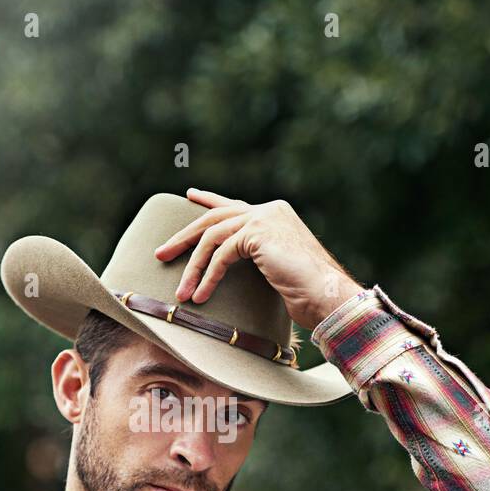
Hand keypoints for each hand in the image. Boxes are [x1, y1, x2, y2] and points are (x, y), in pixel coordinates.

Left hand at [153, 189, 361, 330]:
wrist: (327, 295)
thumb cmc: (307, 293)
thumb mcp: (275, 268)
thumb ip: (256, 257)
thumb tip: (229, 266)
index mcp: (274, 213)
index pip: (233, 205)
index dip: (209, 200)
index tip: (189, 195)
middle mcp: (268, 210)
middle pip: (214, 218)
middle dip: (184, 237)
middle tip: (162, 252)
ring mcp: (263, 218)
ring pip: (212, 238)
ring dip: (193, 267)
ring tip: (181, 292)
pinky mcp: (257, 233)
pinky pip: (221, 254)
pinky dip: (207, 276)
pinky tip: (201, 295)